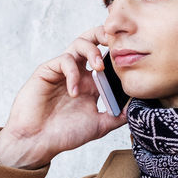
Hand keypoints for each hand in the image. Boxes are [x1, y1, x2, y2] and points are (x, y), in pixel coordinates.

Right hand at [0, 25, 128, 168]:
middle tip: (117, 43)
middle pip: (92, 40)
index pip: (107, 57)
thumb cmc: (64, 135)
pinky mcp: (47, 71)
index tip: (131, 57)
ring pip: (78, 43)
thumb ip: (119, 115)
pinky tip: (74, 92)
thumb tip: (140, 107)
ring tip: (99, 67)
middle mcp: (77, 72)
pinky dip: (73, 73)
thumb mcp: (100, 125)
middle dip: (105, 35)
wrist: (37, 143)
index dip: (118, 52)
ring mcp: (62, 71)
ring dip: (92, 51)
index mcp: (90, 82)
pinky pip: (64, 60)